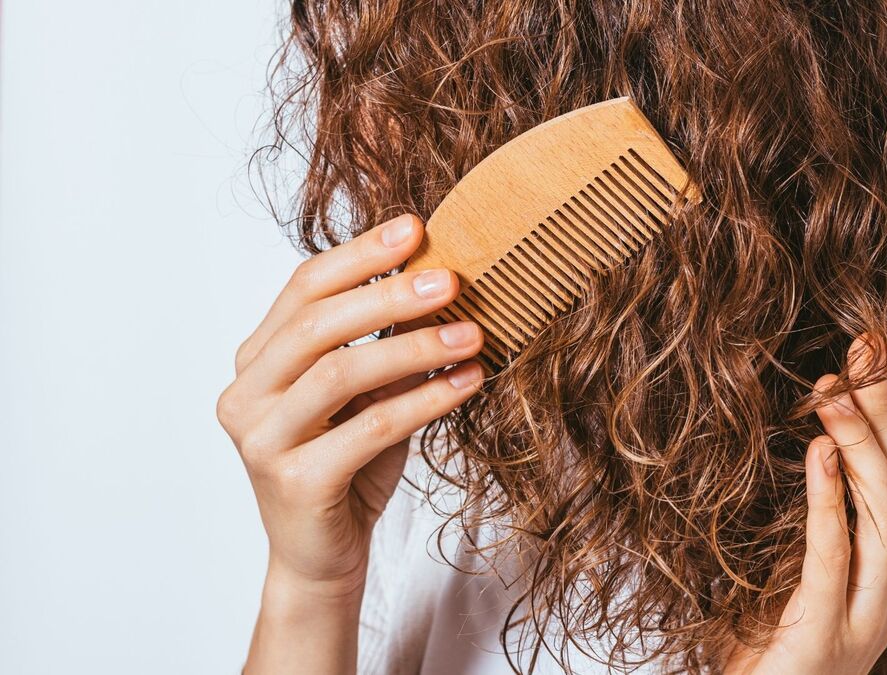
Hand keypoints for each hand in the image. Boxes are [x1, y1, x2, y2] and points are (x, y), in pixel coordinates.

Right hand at [216, 213, 484, 673]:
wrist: (321, 557)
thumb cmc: (346, 466)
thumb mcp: (364, 394)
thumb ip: (381, 342)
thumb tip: (441, 279)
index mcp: (257, 360)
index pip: (302, 288)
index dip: (359, 254)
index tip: (416, 228)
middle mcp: (245, 394)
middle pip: (317, 322)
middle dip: (389, 294)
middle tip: (452, 279)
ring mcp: (262, 440)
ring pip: (340, 371)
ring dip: (414, 347)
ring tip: (472, 333)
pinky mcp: (295, 482)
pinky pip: (370, 427)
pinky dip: (426, 399)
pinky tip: (468, 382)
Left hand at [726, 333, 886, 674]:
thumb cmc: (769, 647)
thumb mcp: (800, 569)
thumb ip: (819, 515)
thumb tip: (815, 436)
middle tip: (872, 340)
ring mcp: (865, 614)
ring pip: (885, 512)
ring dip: (862, 442)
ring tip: (836, 385)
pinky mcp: (825, 633)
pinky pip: (833, 558)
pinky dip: (828, 501)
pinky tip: (818, 451)